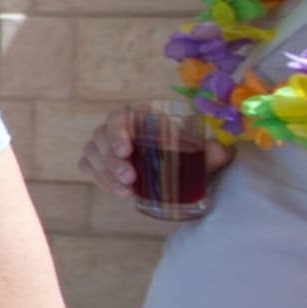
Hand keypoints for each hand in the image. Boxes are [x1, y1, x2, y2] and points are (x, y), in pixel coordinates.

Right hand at [79, 106, 232, 196]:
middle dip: (112, 160)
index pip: (119, 117)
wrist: (182, 168)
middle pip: (102, 137)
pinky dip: (99, 179)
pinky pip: (88, 166)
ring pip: (93, 153)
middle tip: (130, 178)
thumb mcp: (203, 153)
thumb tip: (218, 150)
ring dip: (106, 173)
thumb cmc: (189, 154)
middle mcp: (120, 128)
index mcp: (141, 116)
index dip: (117, 131)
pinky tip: (118, 191)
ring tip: (126, 191)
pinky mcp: (100, 162)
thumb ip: (213, 151)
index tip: (126, 150)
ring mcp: (106, 145)